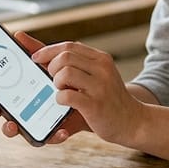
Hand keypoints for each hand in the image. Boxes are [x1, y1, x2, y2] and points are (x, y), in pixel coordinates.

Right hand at [0, 31, 90, 143]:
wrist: (90, 92)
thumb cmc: (62, 78)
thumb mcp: (48, 63)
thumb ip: (35, 51)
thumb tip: (18, 35)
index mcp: (20, 94)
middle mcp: (26, 109)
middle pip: (5, 116)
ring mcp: (39, 121)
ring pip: (23, 130)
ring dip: (16, 130)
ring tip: (16, 126)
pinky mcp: (55, 130)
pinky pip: (51, 136)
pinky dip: (54, 135)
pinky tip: (61, 131)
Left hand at [31, 33, 146, 145]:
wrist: (133, 121)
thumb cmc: (109, 99)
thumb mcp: (100, 76)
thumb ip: (79, 65)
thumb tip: (47, 55)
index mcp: (101, 59)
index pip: (69, 45)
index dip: (48, 51)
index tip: (35, 58)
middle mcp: (102, 68)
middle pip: (65, 56)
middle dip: (50, 67)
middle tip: (52, 80)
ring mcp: (100, 86)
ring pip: (65, 72)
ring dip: (55, 83)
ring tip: (61, 91)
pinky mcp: (95, 105)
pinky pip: (67, 95)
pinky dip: (59, 98)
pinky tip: (64, 103)